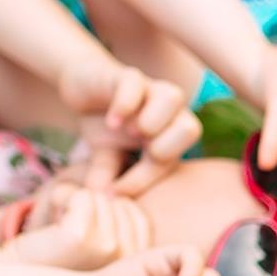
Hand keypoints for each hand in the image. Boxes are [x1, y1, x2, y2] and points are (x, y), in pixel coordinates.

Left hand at [2, 184, 152, 269]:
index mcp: (137, 265)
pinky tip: (48, 225)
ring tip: (56, 233)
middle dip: (88, 210)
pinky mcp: (84, 241)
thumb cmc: (49, 248)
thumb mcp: (95, 227)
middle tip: (64, 236)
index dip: (103, 214)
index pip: (135, 214)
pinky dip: (60, 198)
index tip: (80, 238)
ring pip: (100, 197)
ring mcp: (111, 253)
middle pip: (119, 203)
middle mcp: (130, 263)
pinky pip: (81, 196)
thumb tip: (112, 190)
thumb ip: (118, 208)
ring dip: (71, 205)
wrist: (11, 268)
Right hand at [58, 58, 201, 196]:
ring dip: (153, 120)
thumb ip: (108, 175)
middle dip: (167, 146)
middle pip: (192, 128)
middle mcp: (168, 113)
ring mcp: (150, 90)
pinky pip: (136, 84)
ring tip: (130, 131)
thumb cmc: (106, 125)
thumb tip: (100, 199)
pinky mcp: (128, 75)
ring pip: (173, 97)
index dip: (144, 179)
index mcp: (170, 137)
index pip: (171, 161)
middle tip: (139, 150)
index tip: (115, 190)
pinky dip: (125, 104)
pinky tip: (111, 121)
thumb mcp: (106, 156)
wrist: (84, 87)